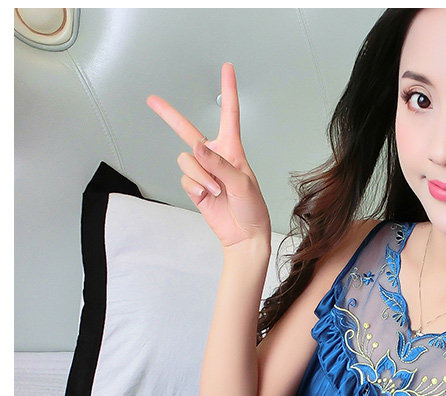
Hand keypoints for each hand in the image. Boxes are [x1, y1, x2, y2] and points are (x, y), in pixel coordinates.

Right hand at [147, 63, 271, 248]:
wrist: (244, 234)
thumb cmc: (252, 208)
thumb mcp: (242, 183)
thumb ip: (220, 164)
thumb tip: (198, 147)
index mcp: (232, 149)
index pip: (230, 114)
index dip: (229, 90)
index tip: (227, 68)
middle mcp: (214, 156)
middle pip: (187, 131)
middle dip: (169, 116)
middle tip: (152, 100)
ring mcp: (202, 171)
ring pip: (186, 161)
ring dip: (201, 177)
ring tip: (217, 191)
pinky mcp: (194, 186)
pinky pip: (185, 179)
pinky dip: (196, 188)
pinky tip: (208, 197)